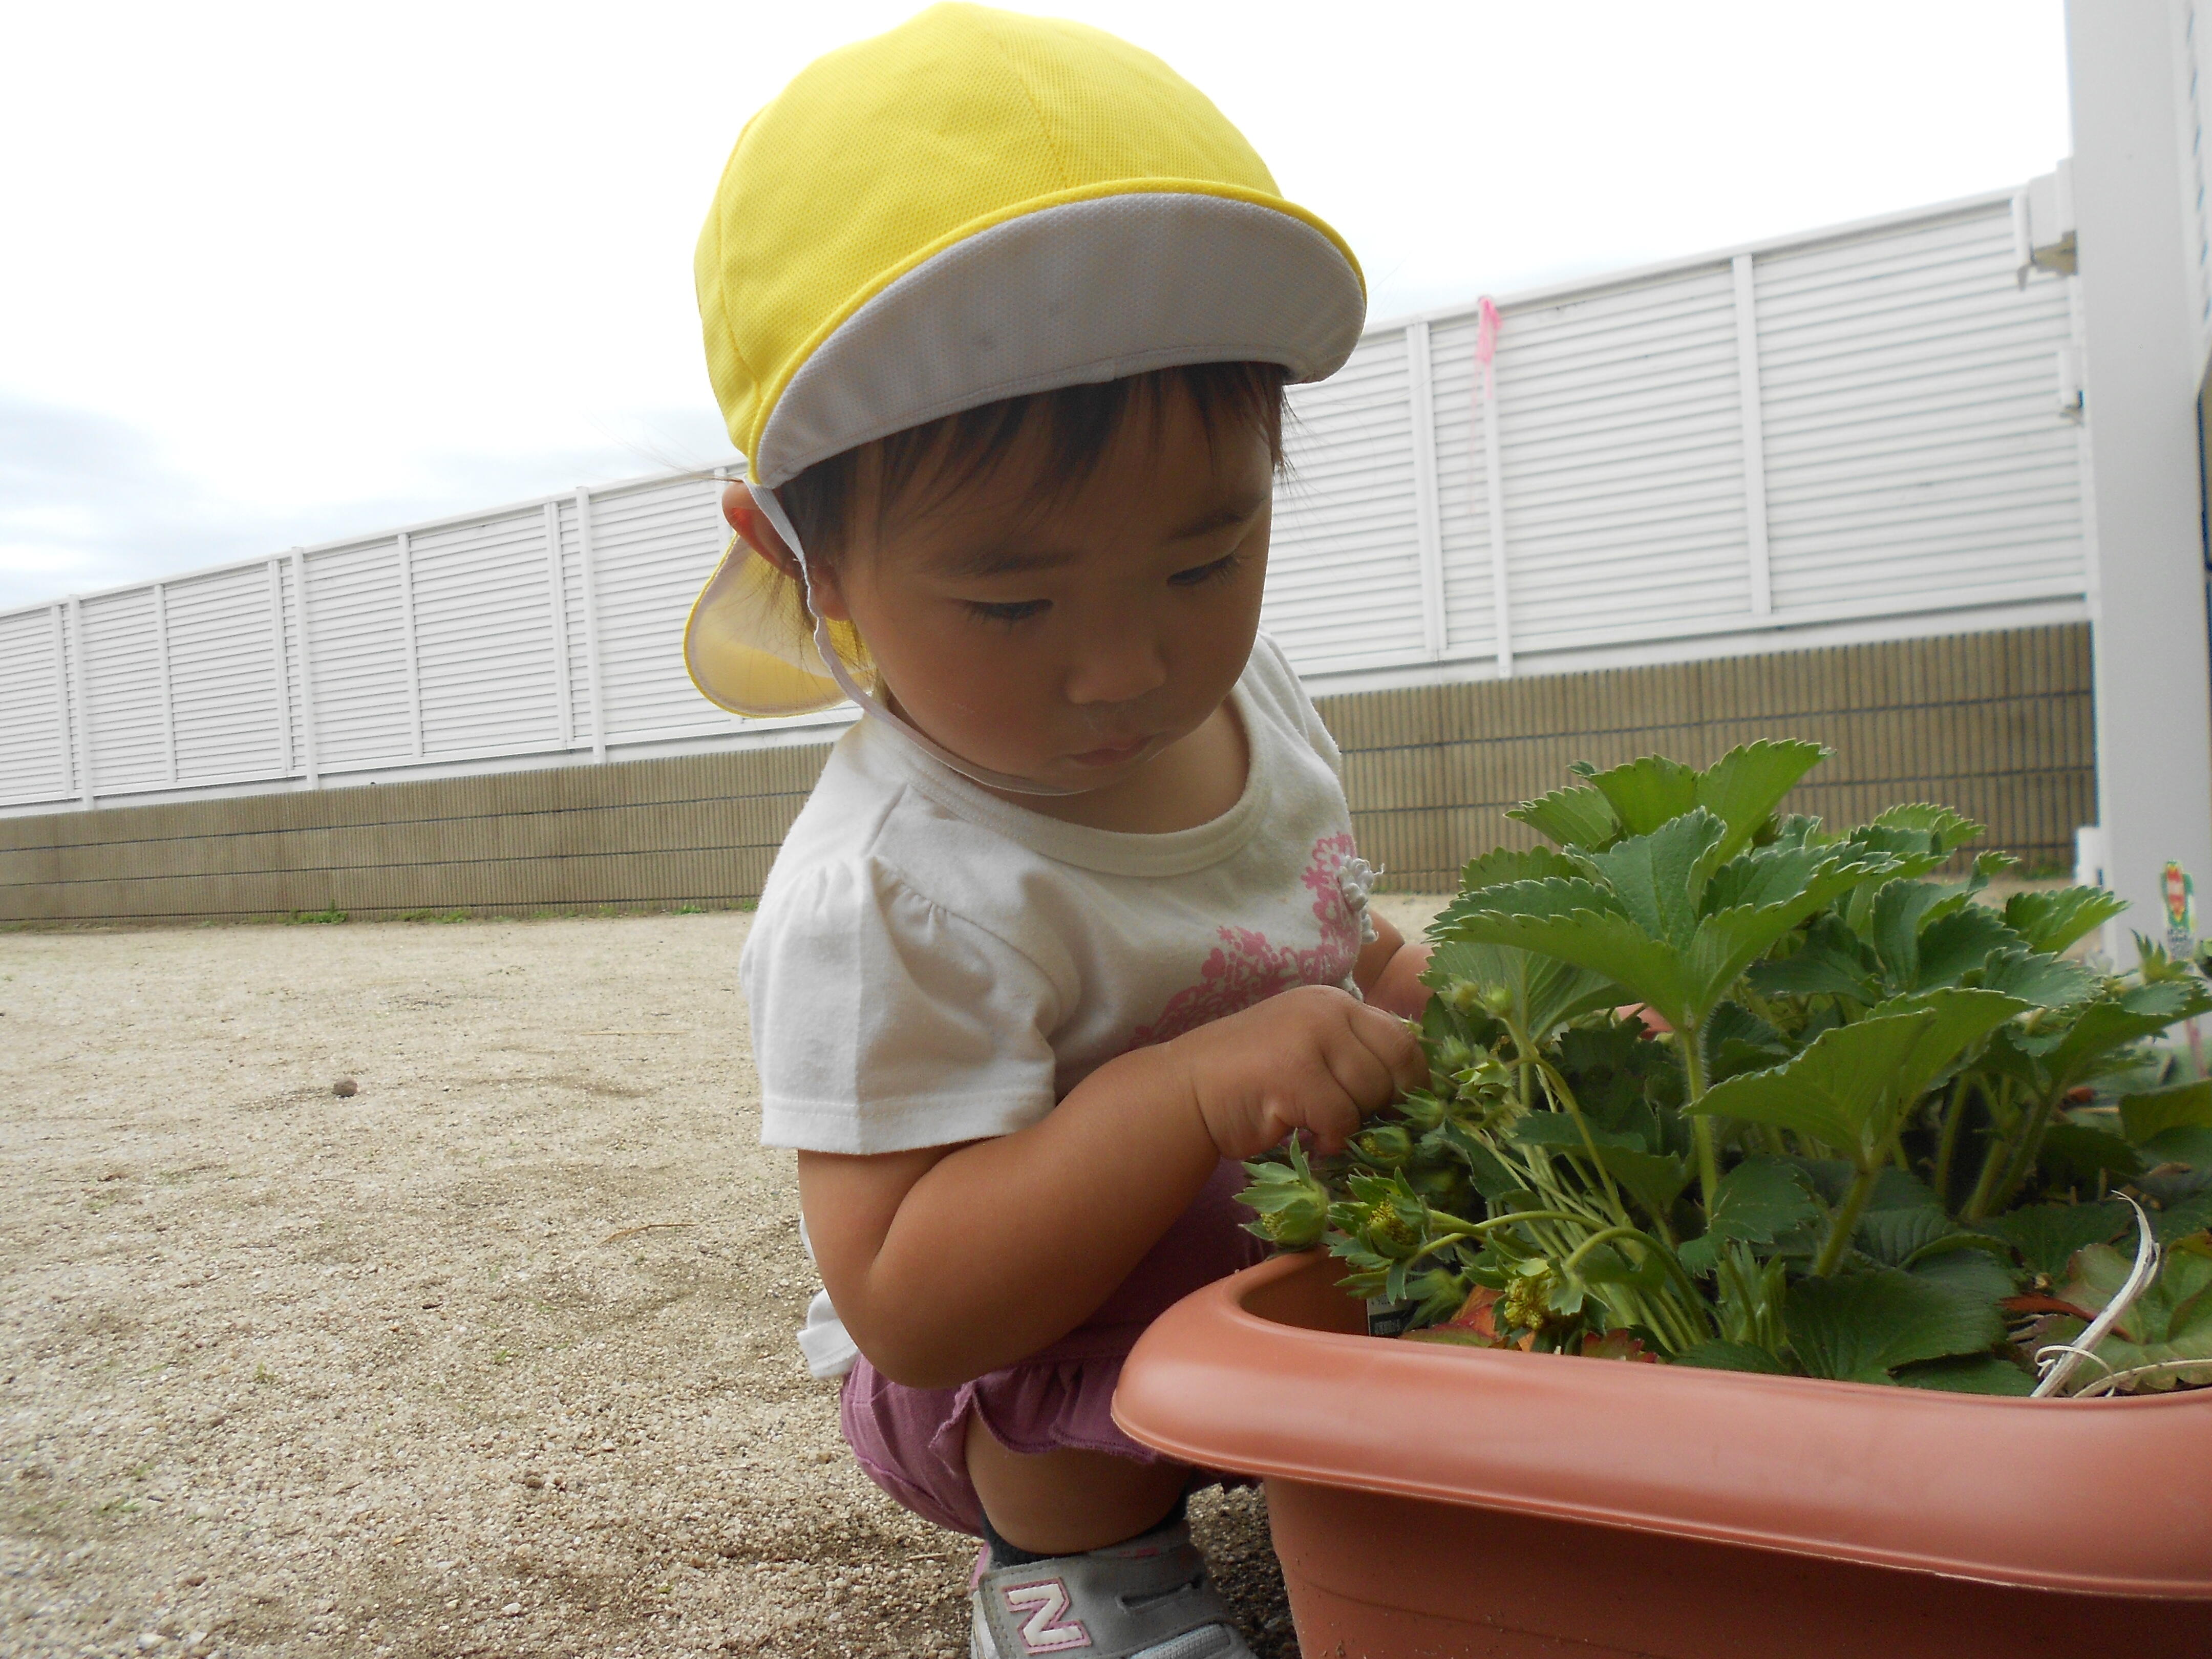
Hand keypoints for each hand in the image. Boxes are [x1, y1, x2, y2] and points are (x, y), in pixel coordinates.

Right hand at [1164, 984, 1427, 1161]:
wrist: (1186, 1091)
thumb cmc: (1250, 1077)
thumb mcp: (1308, 1047)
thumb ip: (1352, 1053)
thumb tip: (1412, 1089)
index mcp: (1334, 1002)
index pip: (1402, 1038)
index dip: (1412, 1079)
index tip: (1399, 1108)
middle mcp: (1326, 1011)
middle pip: (1395, 1065)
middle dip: (1384, 1103)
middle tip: (1357, 1121)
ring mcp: (1309, 1039)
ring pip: (1371, 1093)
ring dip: (1354, 1121)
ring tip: (1322, 1125)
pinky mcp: (1294, 1074)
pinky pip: (1342, 1118)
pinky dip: (1332, 1138)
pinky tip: (1309, 1137)